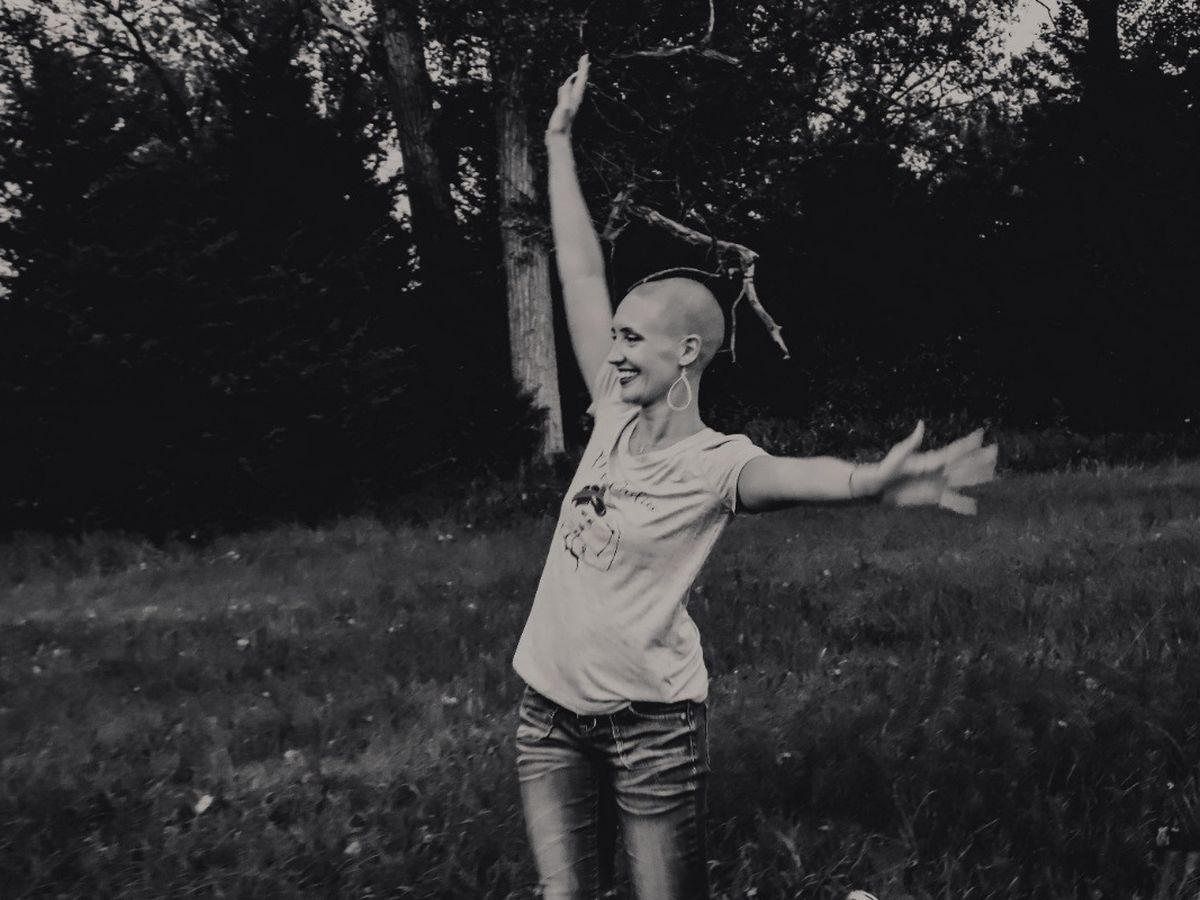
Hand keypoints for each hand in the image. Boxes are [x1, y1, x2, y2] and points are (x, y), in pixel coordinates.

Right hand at [546, 54, 588, 137]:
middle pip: (580, 81)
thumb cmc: (560, 126)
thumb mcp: (562, 109)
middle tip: (585, 58)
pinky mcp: (564, 107)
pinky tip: (567, 85)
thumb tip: (567, 84)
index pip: (581, 79)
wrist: (558, 139)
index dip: (583, 67)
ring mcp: (570, 103)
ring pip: (575, 86)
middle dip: (582, 69)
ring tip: (580, 68)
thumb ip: (565, 97)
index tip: (585, 56)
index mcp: (575, 98)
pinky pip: (567, 92)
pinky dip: (568, 85)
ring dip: (577, 77)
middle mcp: (575, 100)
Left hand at [861, 421, 997, 514]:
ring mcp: (936, 484)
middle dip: (979, 458)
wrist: (877, 487)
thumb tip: (921, 425)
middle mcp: (937, 471)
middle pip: (963, 464)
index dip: (967, 444)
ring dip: (976, 477)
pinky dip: (963, 505)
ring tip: (992, 474)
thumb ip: (912, 443)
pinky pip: (951, 501)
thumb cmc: (886, 469)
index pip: (954, 451)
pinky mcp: (932, 497)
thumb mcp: (899, 455)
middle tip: (995, 450)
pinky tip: (974, 508)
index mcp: (931, 460)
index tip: (981, 434)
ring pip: (961, 480)